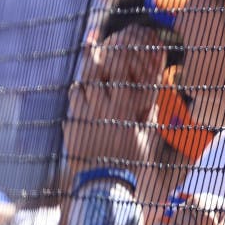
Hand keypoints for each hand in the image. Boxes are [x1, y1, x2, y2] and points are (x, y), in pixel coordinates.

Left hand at [64, 25, 164, 173]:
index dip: (119, 56)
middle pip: (94, 74)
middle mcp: (100, 109)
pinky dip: (77, 94)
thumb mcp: (146, 139)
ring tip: (87, 63)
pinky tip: (81, 90)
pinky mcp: (72, 128)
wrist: (104, 185)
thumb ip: (148, 117)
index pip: (120, 75)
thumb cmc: (131, 162)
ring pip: (80, 87)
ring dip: (84, 75)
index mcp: (122, 110)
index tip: (120, 41)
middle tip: (91, 39)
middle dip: (92, 55)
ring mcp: (84, 118)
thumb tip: (152, 101)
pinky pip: (72, 104)